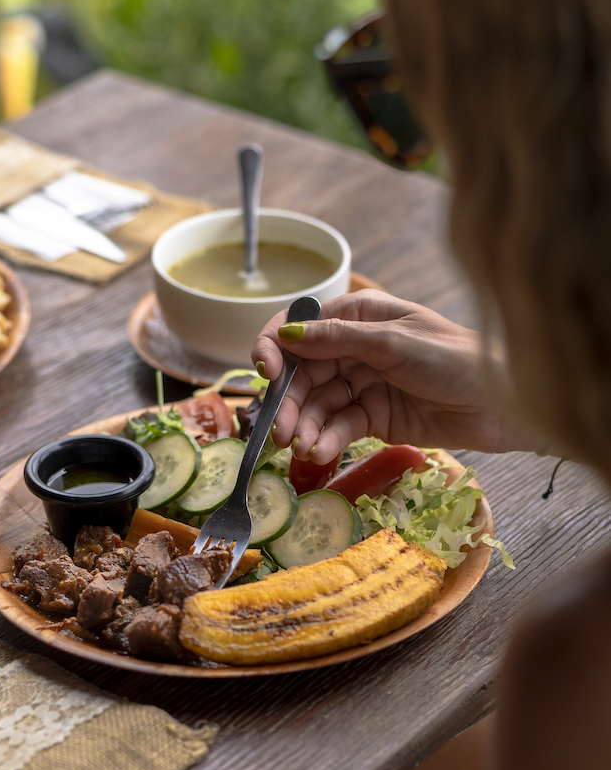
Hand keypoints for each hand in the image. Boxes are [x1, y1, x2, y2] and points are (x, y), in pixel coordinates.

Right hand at [251, 289, 536, 463]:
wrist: (504, 403)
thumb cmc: (456, 358)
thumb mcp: (393, 342)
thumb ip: (337, 339)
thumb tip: (285, 335)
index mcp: (356, 316)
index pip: (298, 327)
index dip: (273, 347)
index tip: (264, 371)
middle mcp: (351, 349)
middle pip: (300, 374)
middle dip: (288, 402)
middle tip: (280, 430)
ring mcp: (360, 385)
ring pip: (315, 405)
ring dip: (303, 427)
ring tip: (300, 448)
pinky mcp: (371, 418)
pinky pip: (337, 427)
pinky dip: (325, 440)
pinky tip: (319, 453)